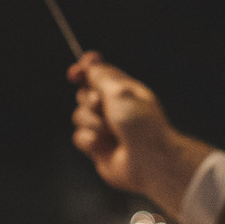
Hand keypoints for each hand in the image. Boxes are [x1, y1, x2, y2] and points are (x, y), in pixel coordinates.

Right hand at [68, 53, 208, 204]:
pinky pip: (79, 138)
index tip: (75, 73)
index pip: (98, 74)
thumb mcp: (121, 91)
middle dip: (89, 101)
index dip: (84, 71)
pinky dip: (91, 141)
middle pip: (82, 94)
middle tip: (102, 106)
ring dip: (92, 123)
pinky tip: (106, 147)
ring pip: (78, 116)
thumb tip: (91, 63)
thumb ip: (102, 75)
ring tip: (111, 132)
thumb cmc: (141, 124)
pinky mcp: (97, 147)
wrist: (149, 161)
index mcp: (123, 90)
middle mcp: (113, 108)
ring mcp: (105, 128)